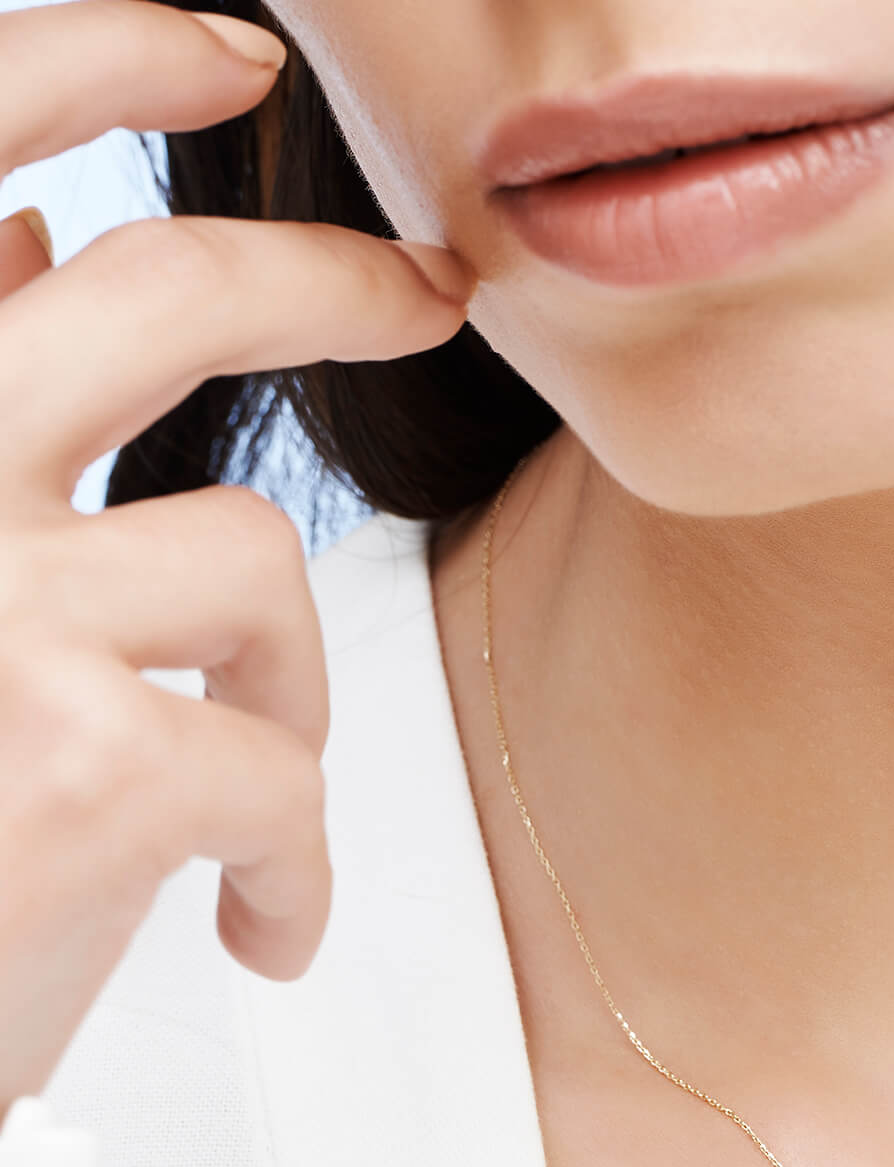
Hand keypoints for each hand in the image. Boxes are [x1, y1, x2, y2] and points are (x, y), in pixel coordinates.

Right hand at [0, 1, 473, 1112]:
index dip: (95, 59)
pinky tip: (256, 926)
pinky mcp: (87, 754)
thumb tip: (19, 224)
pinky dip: (292, 859)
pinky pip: (283, 766)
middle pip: (162, 296)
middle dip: (326, 280)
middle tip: (428, 290)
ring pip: (255, 563)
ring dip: (287, 689)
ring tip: (252, 796)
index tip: (223, 56)